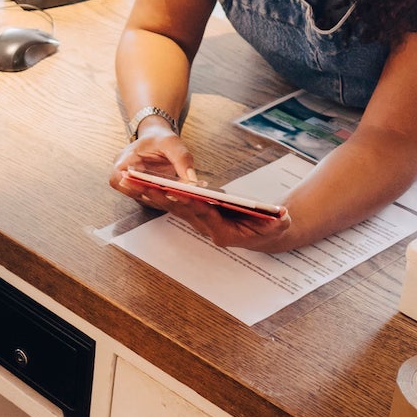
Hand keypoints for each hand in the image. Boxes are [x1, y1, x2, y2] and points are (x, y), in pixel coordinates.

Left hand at [109, 128, 294, 251]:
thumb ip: (281, 222)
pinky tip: (141, 183)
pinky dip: (159, 193)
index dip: (191, 204)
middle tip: (141, 185)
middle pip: (181, 211)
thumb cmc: (273, 228)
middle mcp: (207, 228)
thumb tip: (284, 216)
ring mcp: (200, 222)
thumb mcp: (281, 224)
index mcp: (224, 231)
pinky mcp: (197, 214)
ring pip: (173, 207)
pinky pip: (175, 203)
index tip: (177, 194)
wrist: (266, 235)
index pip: (205, 216)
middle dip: (161, 198)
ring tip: (132, 181)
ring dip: (153, 194)